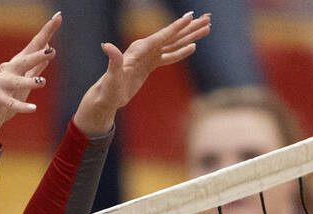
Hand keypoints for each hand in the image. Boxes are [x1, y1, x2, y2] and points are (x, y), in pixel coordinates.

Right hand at [0, 12, 60, 151]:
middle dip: (37, 55)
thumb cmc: (7, 98)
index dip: (47, 31)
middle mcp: (7, 70)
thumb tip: (48, 47)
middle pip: (25, 60)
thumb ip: (36, 66)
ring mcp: (0, 83)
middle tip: (51, 52)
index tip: (59, 17)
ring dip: (29, 81)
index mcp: (17, 64)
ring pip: (17, 81)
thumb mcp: (24, 82)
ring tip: (42, 82)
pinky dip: (22, 106)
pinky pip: (10, 103)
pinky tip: (33, 109)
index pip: (34, 45)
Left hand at [72, 11, 210, 135]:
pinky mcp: (149, 65)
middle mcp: (145, 49)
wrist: (105, 98)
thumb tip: (106, 45)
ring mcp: (148, 56)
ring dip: (190, 37)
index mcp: (139, 49)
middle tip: (207, 19)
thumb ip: (113, 60)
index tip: (191, 16)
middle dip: (190, 28)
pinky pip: (168, 56)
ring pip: (173, 44)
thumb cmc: (108, 89)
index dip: (177, 27)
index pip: (162, 36)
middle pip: (172, 36)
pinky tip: (192, 47)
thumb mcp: (112, 76)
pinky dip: (181, 52)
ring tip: (206, 28)